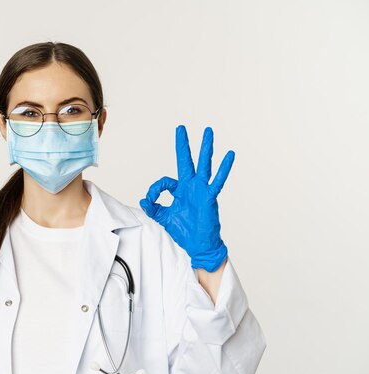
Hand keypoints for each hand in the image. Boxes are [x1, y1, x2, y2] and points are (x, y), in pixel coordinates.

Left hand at [139, 125, 234, 271]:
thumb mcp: (163, 217)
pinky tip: (230, 154)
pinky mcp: (210, 197)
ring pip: (204, 164)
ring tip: (208, 131)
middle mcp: (191, 186)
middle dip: (183, 145)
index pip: (165, 181)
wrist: (198, 245)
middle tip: (181, 128)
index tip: (151, 199)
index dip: (155, 189)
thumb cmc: (185, 231)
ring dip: (205, 148)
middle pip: (186, 161)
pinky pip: (218, 181)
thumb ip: (153, 207)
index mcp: (180, 191)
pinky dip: (224, 168)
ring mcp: (201, 190)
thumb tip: (143, 200)